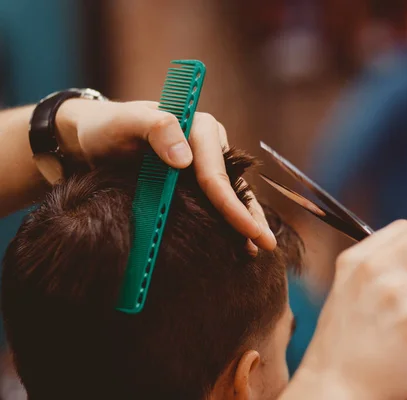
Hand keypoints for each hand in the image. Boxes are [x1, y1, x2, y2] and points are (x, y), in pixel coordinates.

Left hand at [56, 99, 275, 251]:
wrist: (94, 138)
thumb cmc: (108, 127)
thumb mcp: (124, 122)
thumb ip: (156, 128)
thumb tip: (185, 159)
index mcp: (199, 128)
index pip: (217, 174)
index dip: (232, 205)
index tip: (248, 230)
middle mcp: (209, 145)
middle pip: (233, 186)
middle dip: (250, 216)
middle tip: (266, 245)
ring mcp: (204, 163)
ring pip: (232, 195)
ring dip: (246, 221)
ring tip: (260, 249)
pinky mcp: (195, 180)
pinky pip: (217, 200)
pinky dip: (228, 220)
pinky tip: (238, 241)